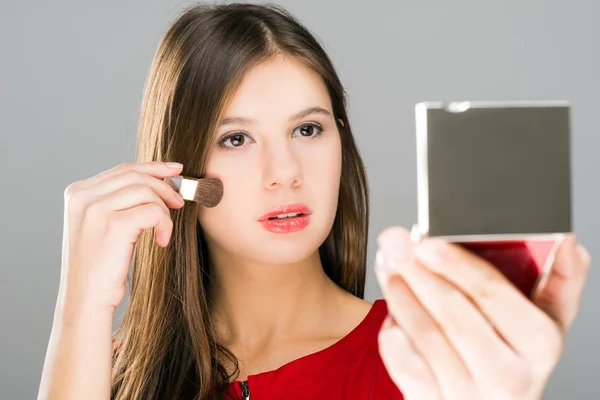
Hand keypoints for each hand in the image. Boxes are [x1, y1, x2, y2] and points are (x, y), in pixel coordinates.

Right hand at [58, 162, 185, 310]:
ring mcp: (96, 209)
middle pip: (136, 176)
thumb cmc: (100, 266)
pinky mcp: (114, 225)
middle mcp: (83, 196)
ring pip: (147, 191)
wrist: (86, 299)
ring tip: (165, 230)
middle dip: (164, 186)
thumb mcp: (102, 226)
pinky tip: (162, 241)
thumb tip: (156, 180)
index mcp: (78, 193)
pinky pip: (154, 211)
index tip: (176, 170)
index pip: (122, 170)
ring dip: (164, 209)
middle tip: (180, 201)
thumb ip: (118, 201)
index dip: (153, 168)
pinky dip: (165, 224)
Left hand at [375, 227, 590, 399]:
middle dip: (418, 273)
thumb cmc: (511, 353)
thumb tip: (568, 243)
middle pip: (454, 313)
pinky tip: (392, 313)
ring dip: (401, 296)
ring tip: (389, 268)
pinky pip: (405, 364)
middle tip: (394, 244)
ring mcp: (470, 394)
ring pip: (426, 336)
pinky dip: (392, 334)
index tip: (427, 242)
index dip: (456, 265)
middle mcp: (509, 375)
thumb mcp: (543, 319)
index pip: (493, 294)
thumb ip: (559, 280)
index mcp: (540, 343)